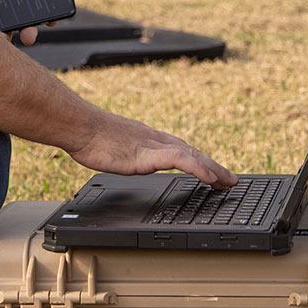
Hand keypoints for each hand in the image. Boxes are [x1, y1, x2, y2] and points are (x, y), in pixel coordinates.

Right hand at [63, 112, 236, 187]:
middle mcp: (154, 139)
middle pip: (191, 152)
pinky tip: (210, 178)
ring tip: (227, 181)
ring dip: (212, 169)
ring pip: (191, 155)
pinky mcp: (148, 154)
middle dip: (212, 166)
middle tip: (229, 179)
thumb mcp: (109, 147)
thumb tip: (118, 158)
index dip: (197, 160)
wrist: (78, 125)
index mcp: (145, 139)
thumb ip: (120, 152)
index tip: (210, 171)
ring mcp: (152, 146)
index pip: (179, 149)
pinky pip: (180, 161)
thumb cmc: (86, 136)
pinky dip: (198, 169)